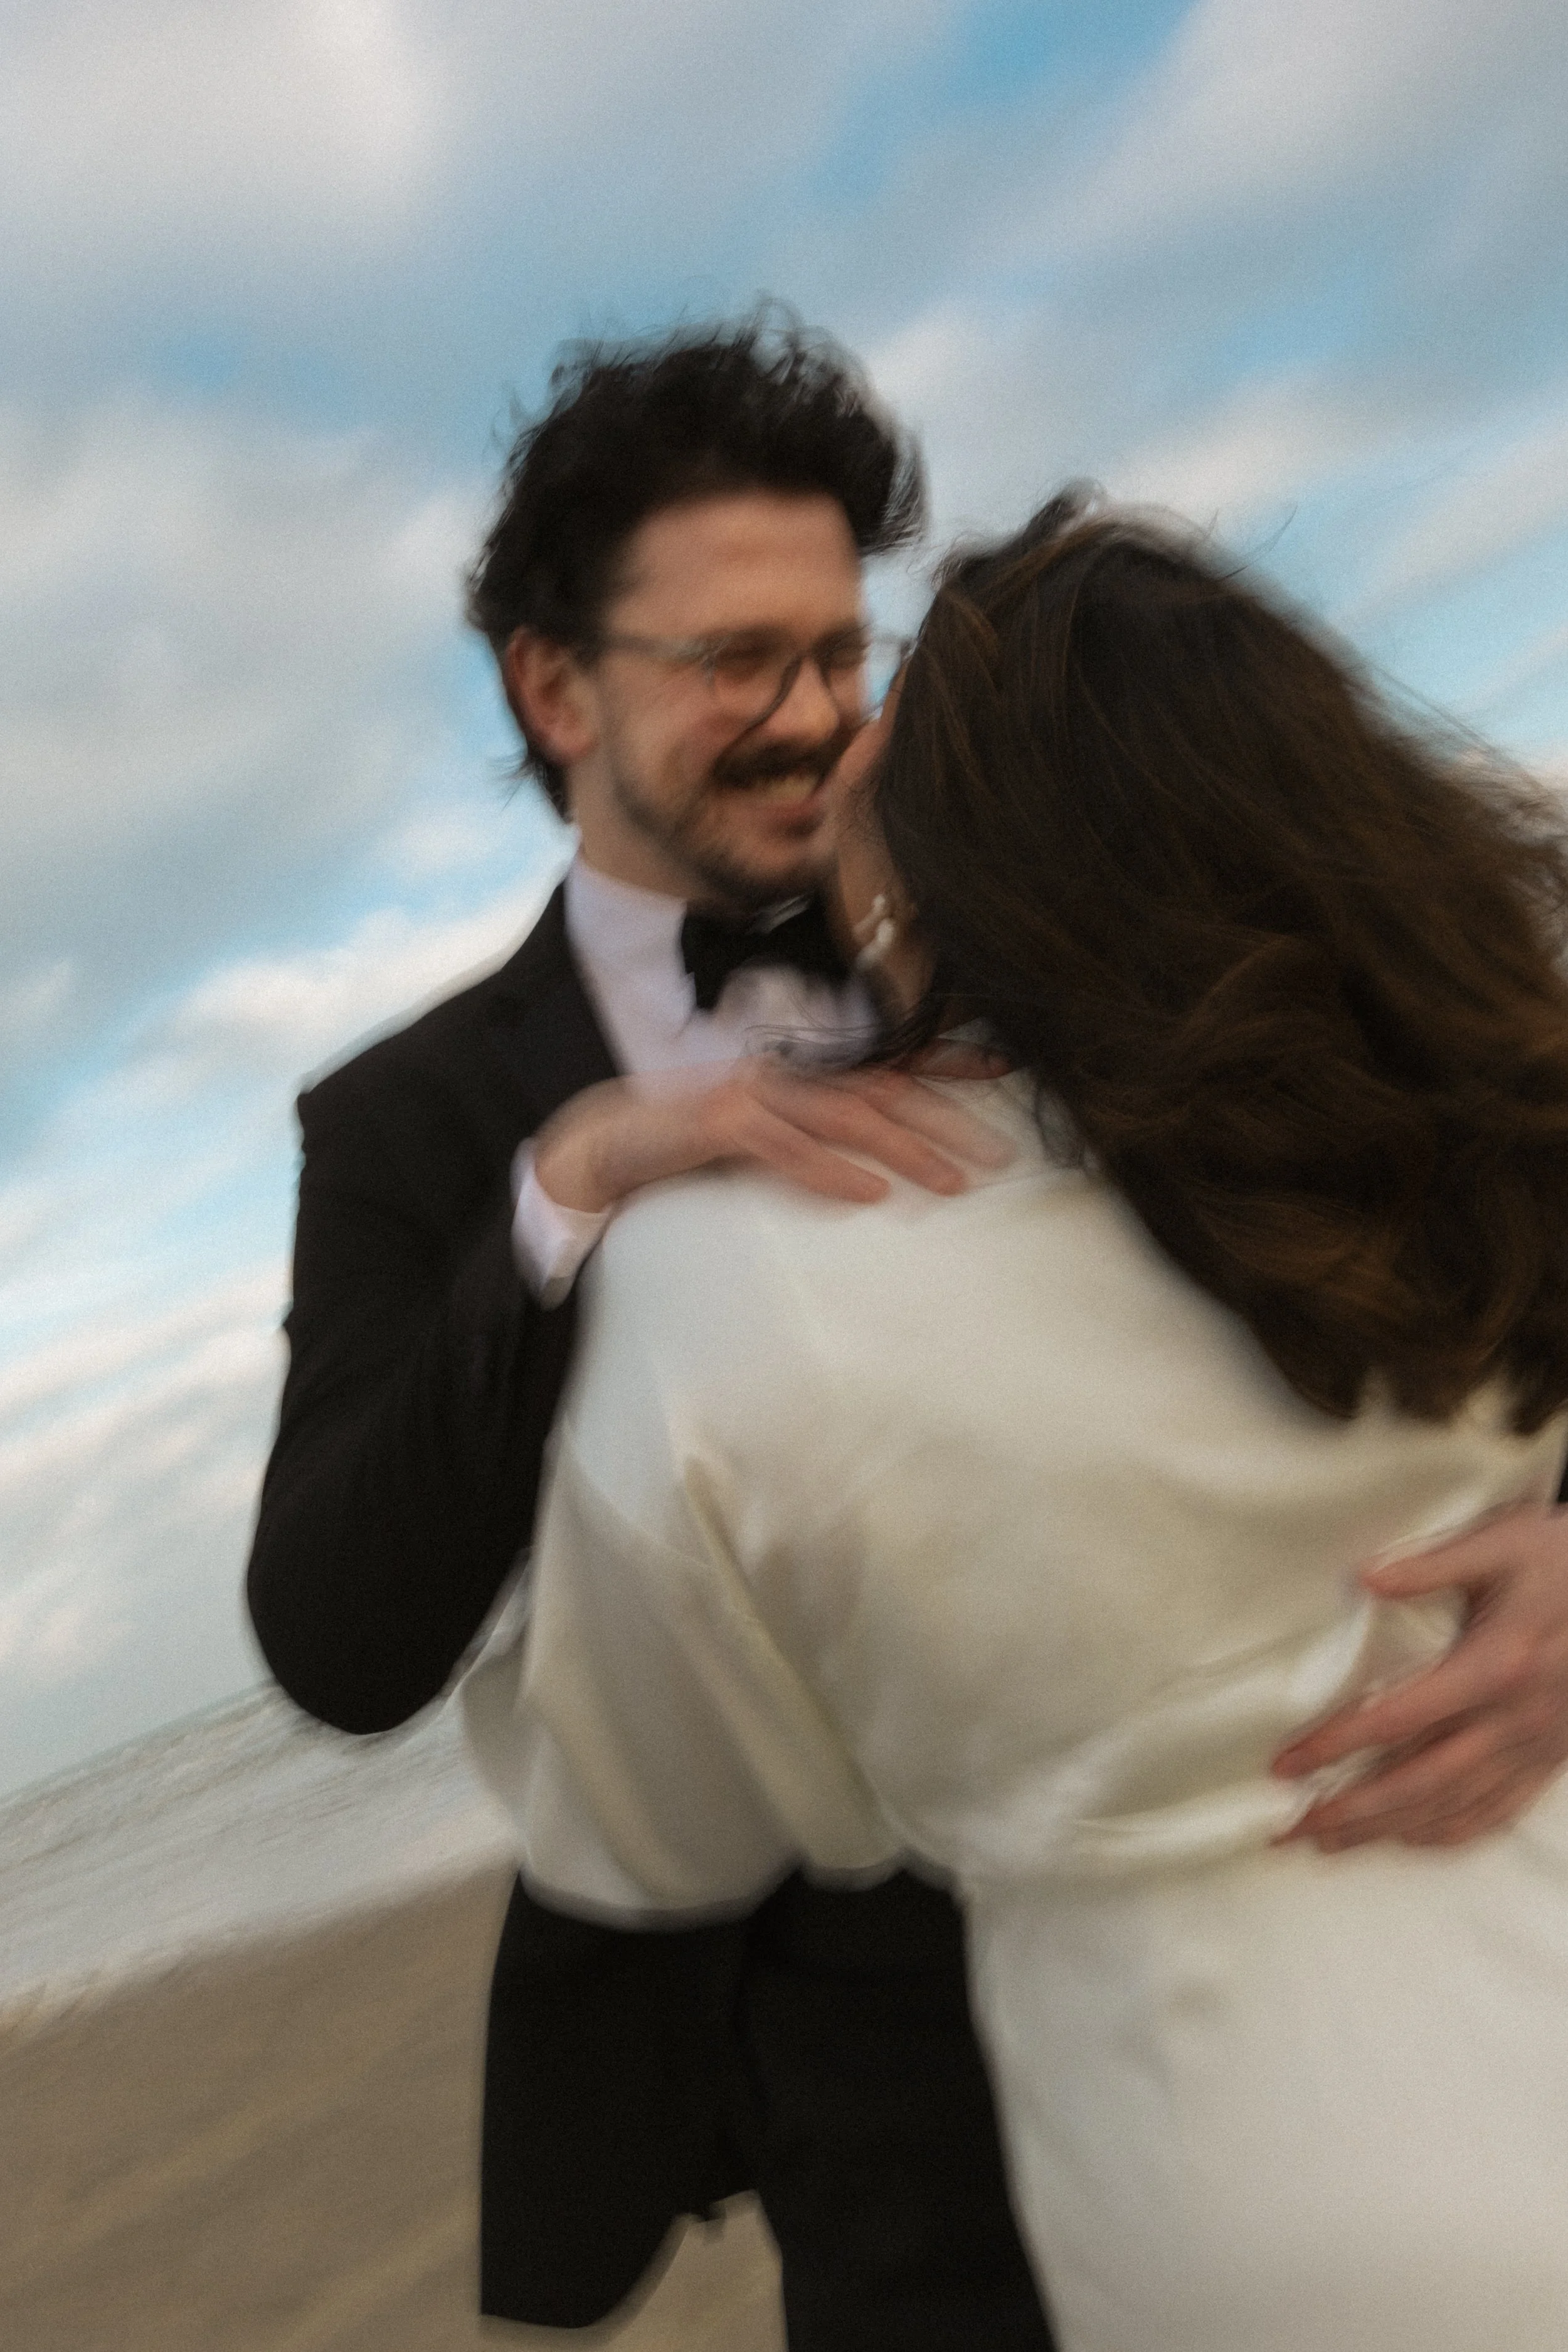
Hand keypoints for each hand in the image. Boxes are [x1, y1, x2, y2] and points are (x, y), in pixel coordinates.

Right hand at [532, 1052, 1014, 1215]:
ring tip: (951, 1181)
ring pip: (845, 1116)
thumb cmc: (688, 1146)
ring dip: (904, 1149)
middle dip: (946, 1120)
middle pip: (882, 1091)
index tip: (1005, 1070)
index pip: (885, 1065)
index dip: (945, 1065)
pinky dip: (829, 1172)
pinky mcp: (718, 1123)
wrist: (601, 1144)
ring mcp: (753, 1093)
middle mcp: (785, 1075)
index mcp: (799, 1076)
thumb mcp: (766, 1141)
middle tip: (999, 1154)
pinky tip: (868, 1196)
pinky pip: (785, 1148)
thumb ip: (816, 1142)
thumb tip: (880, 1169)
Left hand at [1272, 1503, 1567, 1849]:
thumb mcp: (1505, 1542)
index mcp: (1493, 1666)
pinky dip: (1452, 1833)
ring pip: (1454, 1805)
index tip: (1284, 1766)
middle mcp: (1513, 1719)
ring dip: (1388, 1830)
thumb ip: (1432, 1563)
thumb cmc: (1567, 1558)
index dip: (1336, 1746)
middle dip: (1350, 1812)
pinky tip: (1413, 1841)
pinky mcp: (1552, 1758)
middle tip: (1288, 1830)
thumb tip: (1364, 1577)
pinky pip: (1500, 1810)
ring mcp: (1535, 1746)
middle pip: (1418, 1781)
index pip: (1396, 1719)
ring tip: (1330, 1844)